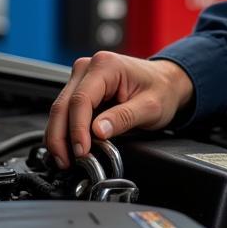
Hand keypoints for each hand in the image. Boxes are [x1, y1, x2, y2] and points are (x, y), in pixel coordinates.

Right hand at [45, 52, 194, 167]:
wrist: (167, 82)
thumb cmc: (161, 89)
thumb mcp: (150, 107)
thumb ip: (124, 118)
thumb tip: (97, 131)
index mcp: (106, 65)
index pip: (81, 99)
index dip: (77, 129)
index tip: (81, 151)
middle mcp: (89, 67)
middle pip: (63, 105)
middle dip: (60, 137)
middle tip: (66, 161)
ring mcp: (82, 77)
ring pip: (60, 110)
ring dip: (59, 136)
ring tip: (66, 160)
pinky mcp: (81, 89)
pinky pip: (66, 112)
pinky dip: (66, 131)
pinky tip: (69, 148)